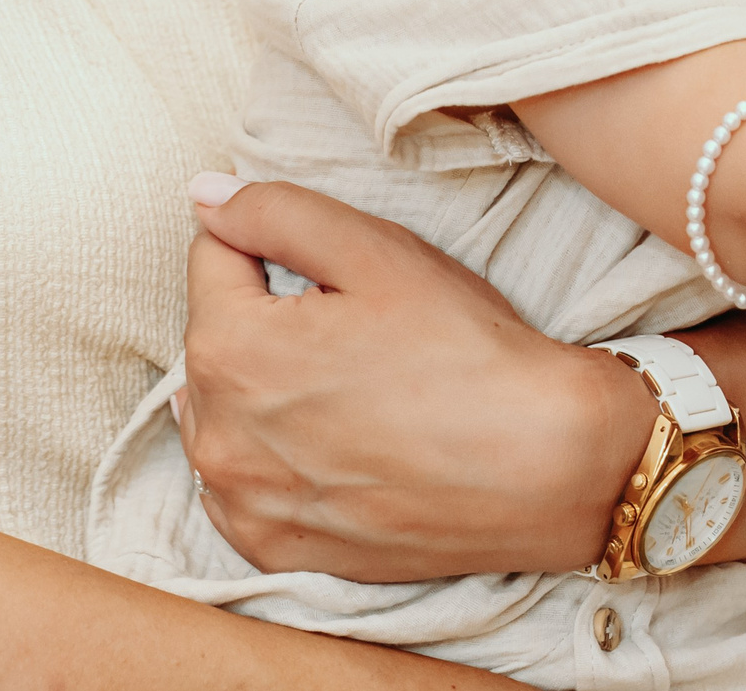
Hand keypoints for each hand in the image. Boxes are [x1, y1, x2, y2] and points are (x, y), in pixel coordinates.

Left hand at [178, 178, 650, 580]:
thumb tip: (203, 195)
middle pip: (218, 340)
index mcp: (230, 349)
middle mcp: (215, 436)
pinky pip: (243, 485)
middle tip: (361, 330)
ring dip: (266, 392)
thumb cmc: (467, 352)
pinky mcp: (272, 549)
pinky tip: (341, 446)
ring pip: (225, 414)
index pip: (213, 259)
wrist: (542, 467)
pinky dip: (276, 460)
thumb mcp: (380, 253)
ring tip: (353, 390)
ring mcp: (242, 503)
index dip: (279, 248)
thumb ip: (277, 212)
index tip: (339, 272)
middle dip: (270, 321)